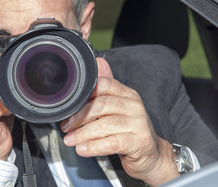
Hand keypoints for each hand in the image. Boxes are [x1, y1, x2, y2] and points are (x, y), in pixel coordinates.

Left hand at [60, 57, 178, 185]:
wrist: (151, 155)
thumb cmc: (128, 130)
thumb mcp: (116, 109)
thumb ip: (104, 90)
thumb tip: (97, 62)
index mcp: (126, 94)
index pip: (104, 85)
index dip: (83, 94)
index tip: (68, 105)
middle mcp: (134, 105)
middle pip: (101, 105)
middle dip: (79, 116)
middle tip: (65, 127)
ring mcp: (139, 123)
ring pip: (105, 124)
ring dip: (83, 134)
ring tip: (70, 140)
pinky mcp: (140, 141)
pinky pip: (113, 142)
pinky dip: (94, 146)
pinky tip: (83, 150)